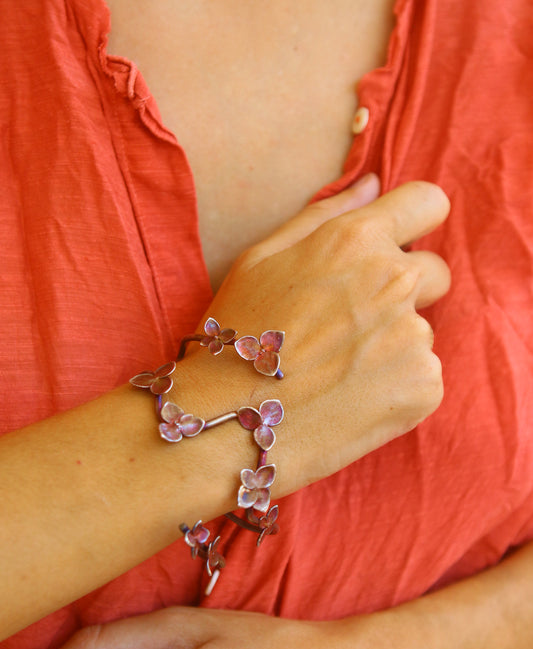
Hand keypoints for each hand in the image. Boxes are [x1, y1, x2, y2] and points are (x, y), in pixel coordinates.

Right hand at [194, 177, 450, 492]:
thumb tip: (373, 185)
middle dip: (404, 289)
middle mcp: (394, 281)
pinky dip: (395, 387)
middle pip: (434, 271)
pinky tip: (350, 399)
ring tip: (337, 372)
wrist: (228, 425)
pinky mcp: (424, 387)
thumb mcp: (260, 259)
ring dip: (392, 345)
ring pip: (421, 331)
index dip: (415, 221)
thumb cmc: (234, 338)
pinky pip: (423, 376)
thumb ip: (323, 215)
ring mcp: (414, 337)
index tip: (399, 242)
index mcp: (356, 240)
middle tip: (351, 324)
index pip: (428, 202)